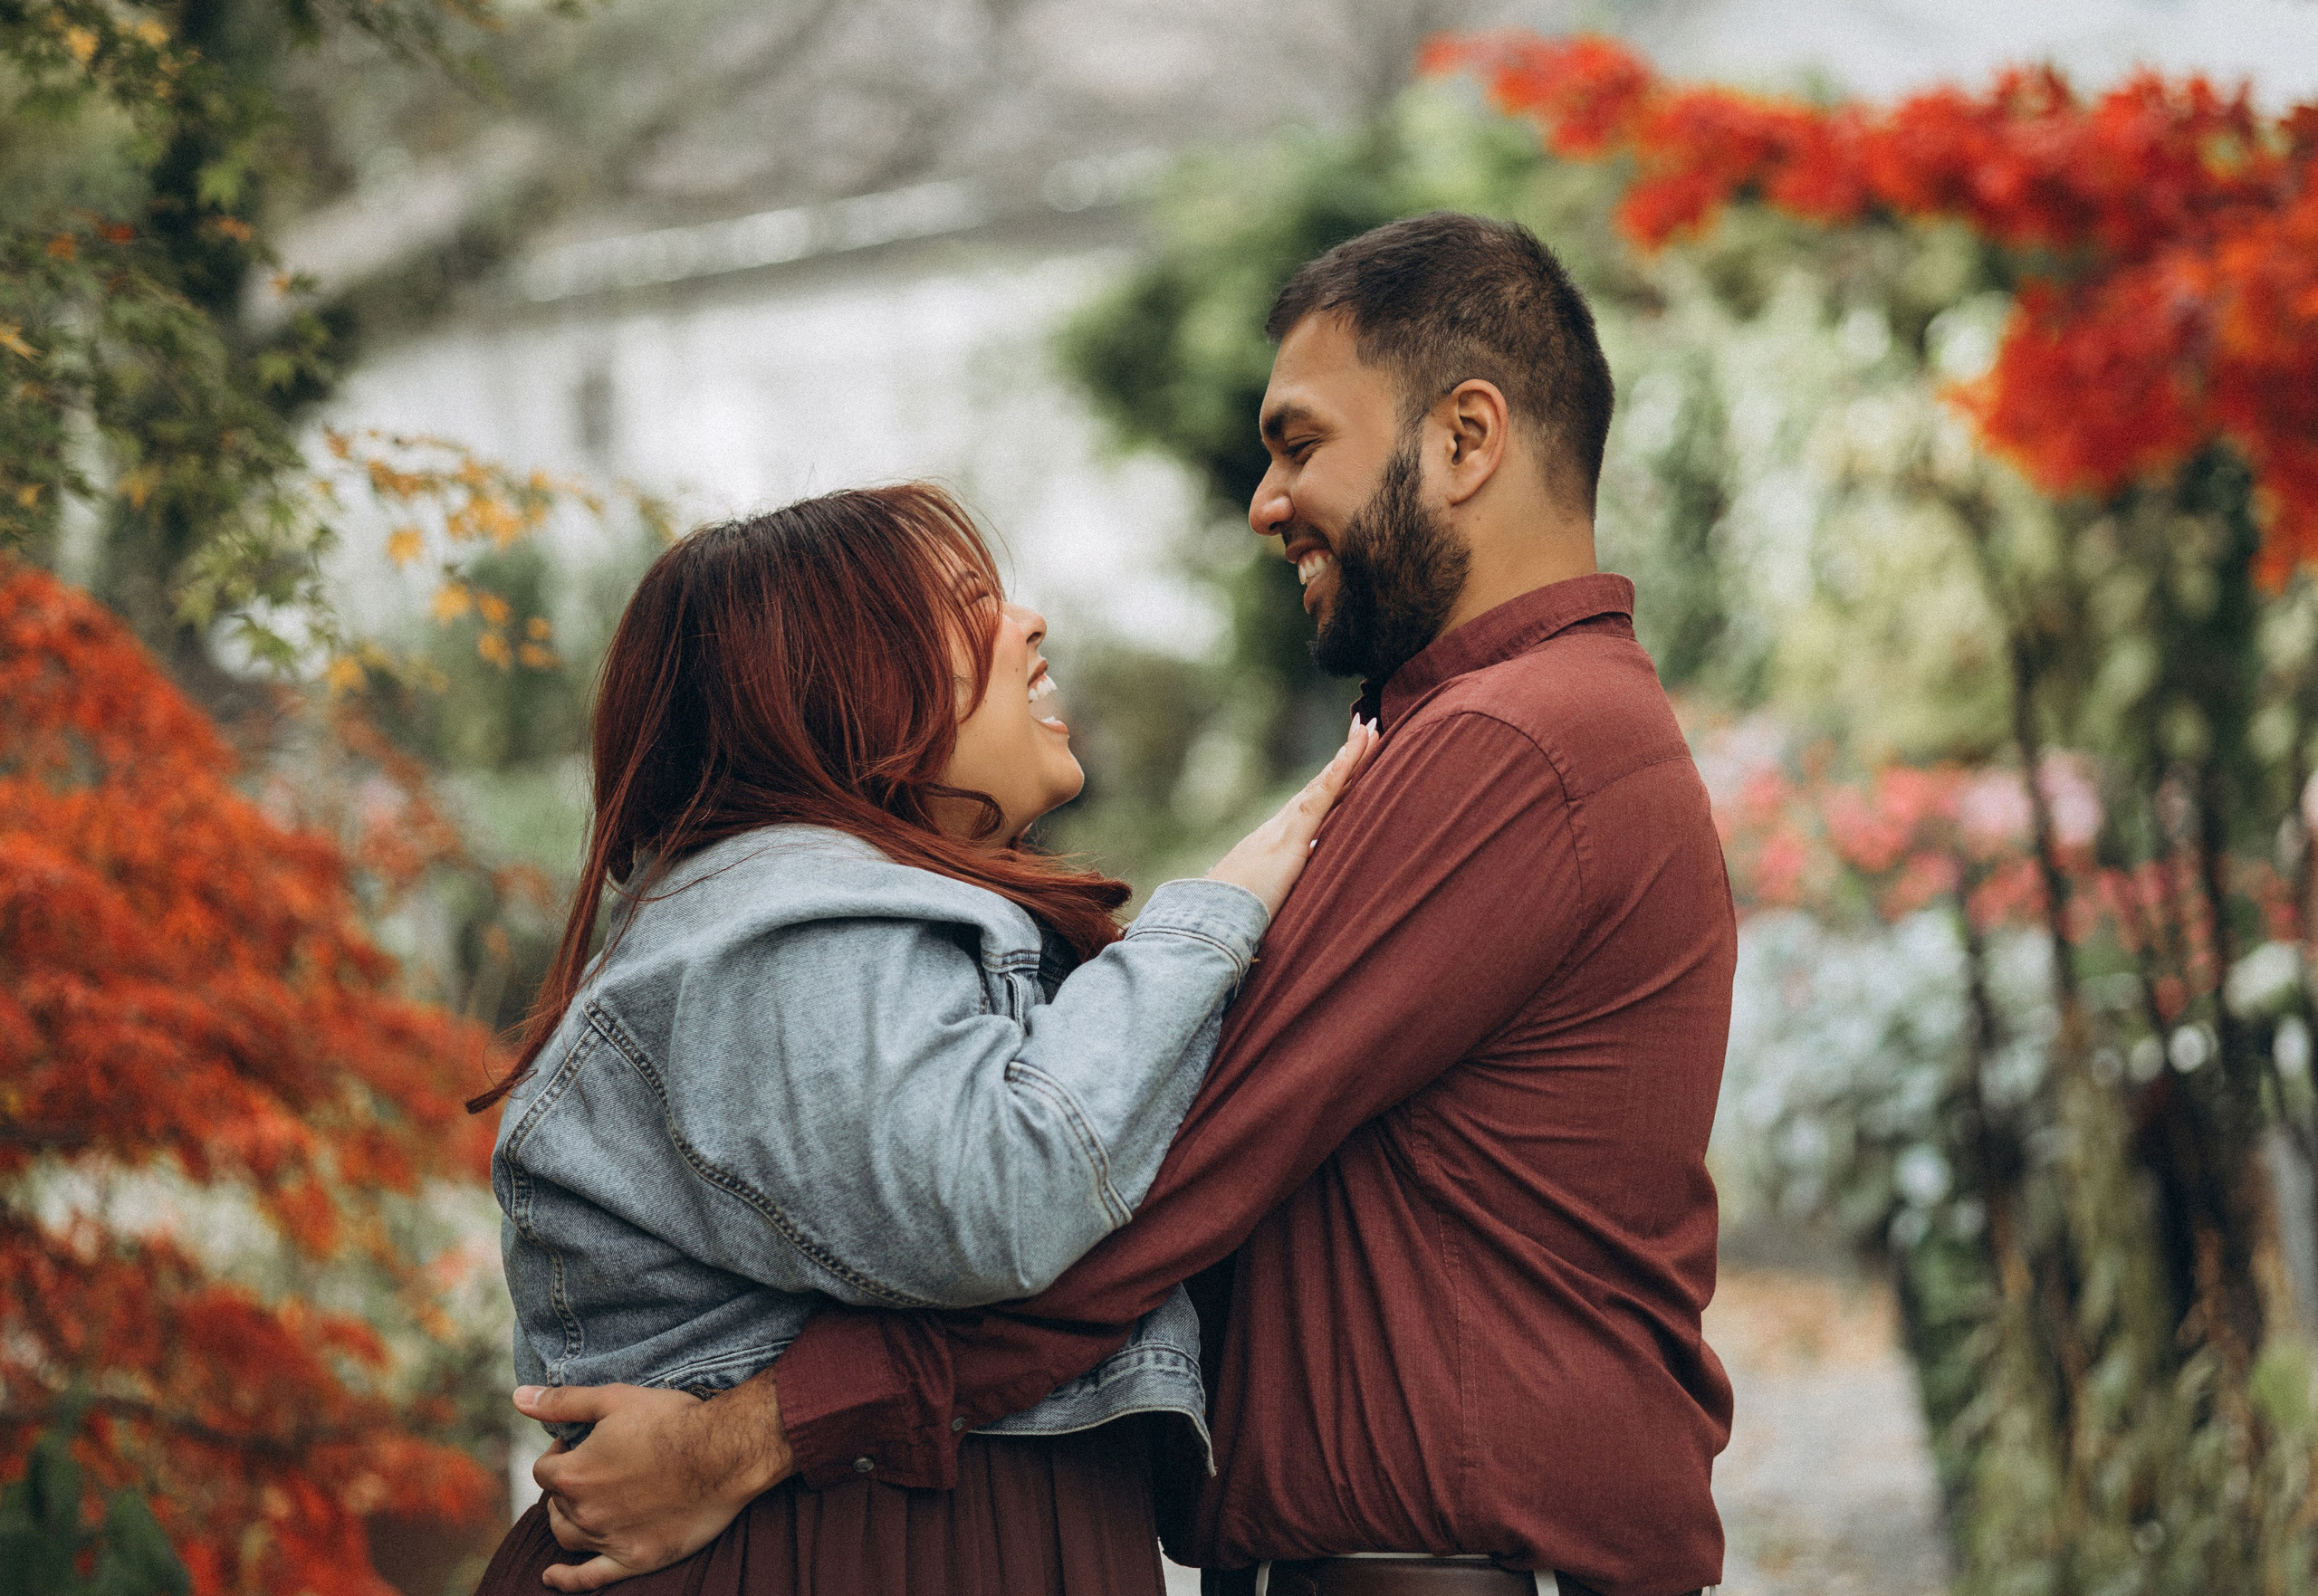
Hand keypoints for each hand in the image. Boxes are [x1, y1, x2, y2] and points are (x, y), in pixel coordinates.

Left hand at [514, 1374, 793, 1590]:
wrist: (726, 1452)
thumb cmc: (673, 1420)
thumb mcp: (615, 1399)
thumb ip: (563, 1402)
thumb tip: (518, 1398)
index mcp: (574, 1474)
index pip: (544, 1470)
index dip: (559, 1454)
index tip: (580, 1443)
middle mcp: (585, 1512)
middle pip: (556, 1502)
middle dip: (567, 1483)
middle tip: (595, 1465)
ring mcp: (609, 1539)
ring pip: (568, 1535)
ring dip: (566, 1518)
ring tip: (582, 1503)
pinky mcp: (635, 1559)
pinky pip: (589, 1579)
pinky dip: (566, 1580)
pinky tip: (551, 1577)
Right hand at [1206, 714, 1380, 917]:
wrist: (1210, 918)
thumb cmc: (1235, 914)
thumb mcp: (1268, 896)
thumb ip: (1282, 885)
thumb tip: (1293, 884)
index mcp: (1282, 840)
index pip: (1316, 803)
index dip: (1335, 778)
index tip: (1353, 754)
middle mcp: (1283, 825)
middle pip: (1323, 785)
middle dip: (1347, 757)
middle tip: (1366, 726)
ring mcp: (1286, 828)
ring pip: (1324, 784)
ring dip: (1349, 755)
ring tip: (1368, 728)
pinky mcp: (1290, 838)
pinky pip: (1318, 800)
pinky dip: (1337, 773)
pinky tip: (1353, 752)